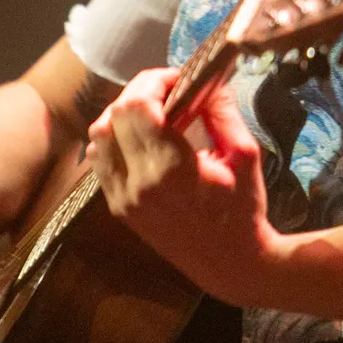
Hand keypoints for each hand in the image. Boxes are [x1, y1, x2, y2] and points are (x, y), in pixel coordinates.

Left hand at [87, 70, 282, 307]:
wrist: (229, 264)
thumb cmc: (243, 209)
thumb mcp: (245, 154)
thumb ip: (222, 111)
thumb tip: (206, 78)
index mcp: (171, 167)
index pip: (138, 104)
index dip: (154, 80)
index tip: (177, 79)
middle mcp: (138, 182)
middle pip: (113, 115)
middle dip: (139, 92)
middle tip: (167, 92)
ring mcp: (123, 198)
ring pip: (98, 137)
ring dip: (121, 116)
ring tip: (152, 115)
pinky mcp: (118, 209)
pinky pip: (100, 162)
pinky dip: (113, 141)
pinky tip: (141, 141)